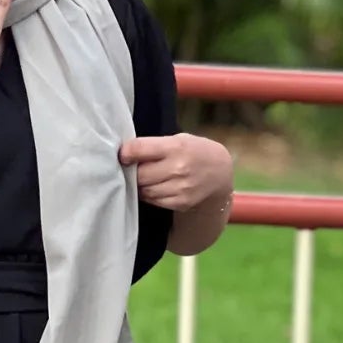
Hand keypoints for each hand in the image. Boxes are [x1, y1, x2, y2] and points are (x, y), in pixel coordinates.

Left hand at [118, 132, 232, 210]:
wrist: (219, 173)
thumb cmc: (193, 151)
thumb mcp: (179, 139)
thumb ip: (155, 145)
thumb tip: (125, 154)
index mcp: (176, 146)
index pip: (138, 149)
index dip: (126, 153)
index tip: (123, 155)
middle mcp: (178, 168)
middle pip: (139, 174)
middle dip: (132, 171)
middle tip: (132, 168)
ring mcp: (180, 188)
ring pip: (144, 189)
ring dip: (140, 184)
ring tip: (145, 177)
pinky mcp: (180, 202)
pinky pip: (153, 200)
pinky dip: (149, 194)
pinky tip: (155, 186)